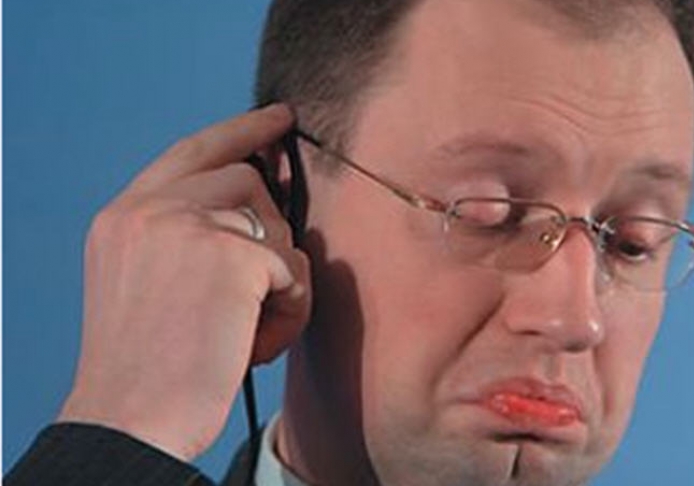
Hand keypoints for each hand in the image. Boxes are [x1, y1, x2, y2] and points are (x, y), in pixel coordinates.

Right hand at [58, 104, 310, 460]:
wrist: (129, 422)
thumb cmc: (149, 366)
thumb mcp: (146, 282)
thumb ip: (185, 233)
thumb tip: (260, 205)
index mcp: (126, 215)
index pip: (194, 150)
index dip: (242, 130)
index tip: (278, 118)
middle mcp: (152, 209)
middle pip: (248, 180)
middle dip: (270, 232)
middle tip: (261, 288)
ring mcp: (189, 226)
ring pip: (277, 226)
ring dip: (279, 281)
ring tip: (249, 329)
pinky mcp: (231, 256)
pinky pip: (295, 269)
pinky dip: (290, 311)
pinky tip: (257, 345)